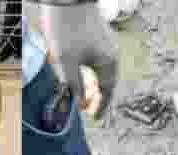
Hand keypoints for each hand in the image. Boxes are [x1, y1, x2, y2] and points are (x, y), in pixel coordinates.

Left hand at [25, 1, 118, 116]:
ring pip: (100, 71)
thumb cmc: (67, 30)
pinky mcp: (96, 37)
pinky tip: (77, 74)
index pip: (107, 91)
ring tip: (79, 94)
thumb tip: (80, 103)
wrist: (67, 0)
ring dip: (90, 84)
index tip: (95, 118)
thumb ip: (74, 84)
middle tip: (85, 109)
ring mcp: (105, 44)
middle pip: (105, 81)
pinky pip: (96, 61)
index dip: (101, 106)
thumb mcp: (66, 62)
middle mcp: (111, 54)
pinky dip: (88, 72)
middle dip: (95, 96)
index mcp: (108, 62)